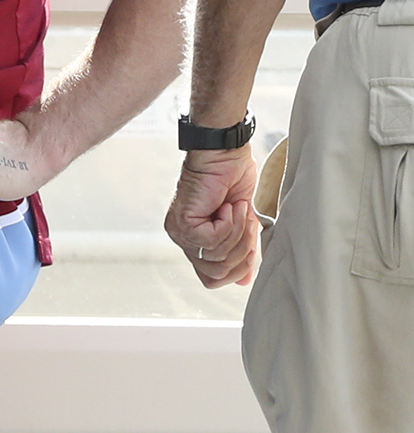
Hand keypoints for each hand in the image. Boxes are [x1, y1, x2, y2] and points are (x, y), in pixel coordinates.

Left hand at [164, 147, 259, 287]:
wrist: (224, 153)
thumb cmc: (232, 177)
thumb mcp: (243, 221)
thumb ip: (241, 250)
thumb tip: (244, 279)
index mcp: (195, 240)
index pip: (210, 277)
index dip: (236, 270)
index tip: (252, 249)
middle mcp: (183, 239)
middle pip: (214, 274)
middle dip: (241, 253)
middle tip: (247, 224)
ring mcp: (180, 232)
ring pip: (216, 259)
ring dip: (238, 234)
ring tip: (238, 210)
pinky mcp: (184, 223)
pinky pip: (213, 241)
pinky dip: (230, 224)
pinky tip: (228, 206)